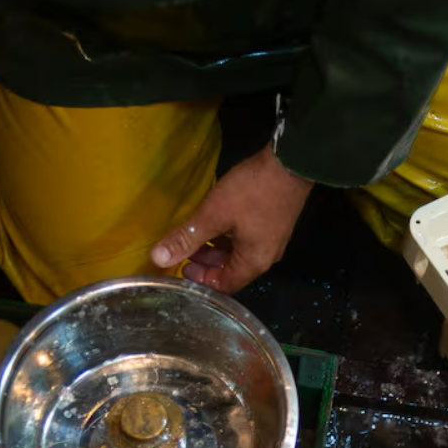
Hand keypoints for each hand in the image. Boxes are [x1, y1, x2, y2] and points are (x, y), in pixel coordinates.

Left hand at [152, 146, 313, 292]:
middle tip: (184, 249)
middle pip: (231, 271)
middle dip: (206, 263)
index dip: (200, 281)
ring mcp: (272, 240)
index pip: (224, 286)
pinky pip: (247, 240)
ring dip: (216, 248)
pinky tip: (216, 222)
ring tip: (196, 234)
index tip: (181, 266)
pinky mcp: (273, 225)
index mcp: (253, 262)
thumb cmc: (251, 192)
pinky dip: (229, 238)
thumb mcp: (213, 214)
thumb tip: (157, 258)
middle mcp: (266, 257)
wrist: (290, 162)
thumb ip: (186, 238)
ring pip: (238, 254)